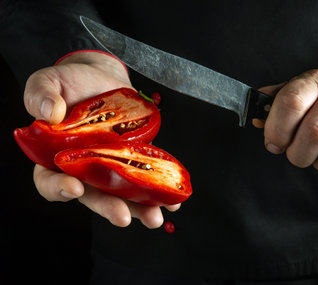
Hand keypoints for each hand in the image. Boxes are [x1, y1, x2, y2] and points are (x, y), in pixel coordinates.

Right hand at [25, 51, 179, 227]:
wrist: (102, 78)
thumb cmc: (70, 82)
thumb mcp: (48, 82)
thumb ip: (41, 95)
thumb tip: (49, 114)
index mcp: (54, 156)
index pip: (49, 181)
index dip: (58, 189)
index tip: (75, 188)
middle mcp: (84, 167)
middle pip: (92, 196)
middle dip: (108, 207)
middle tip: (123, 217)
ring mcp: (110, 166)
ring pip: (122, 195)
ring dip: (139, 209)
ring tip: (155, 218)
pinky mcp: (133, 159)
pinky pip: (145, 179)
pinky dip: (159, 192)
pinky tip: (172, 201)